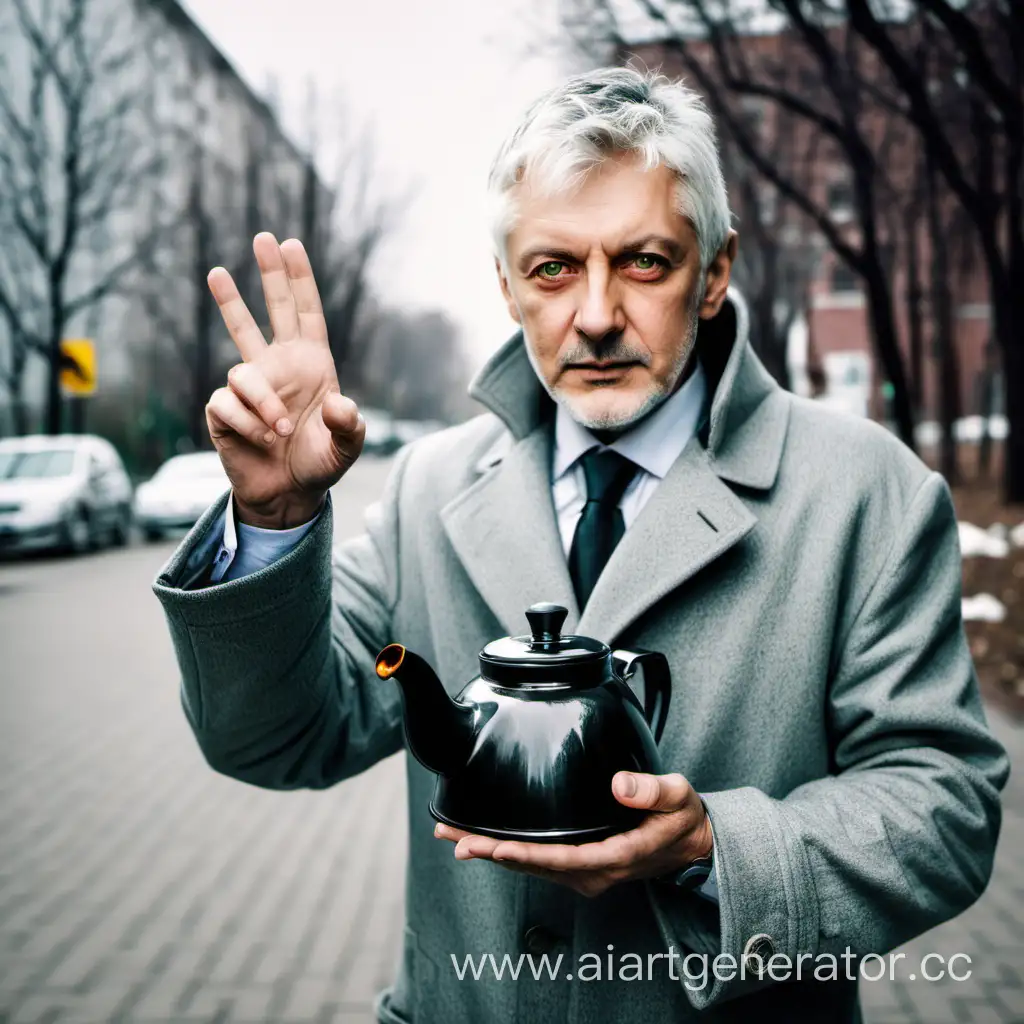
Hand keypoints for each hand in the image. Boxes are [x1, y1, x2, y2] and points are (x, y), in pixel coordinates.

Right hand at [205, 232, 364, 527]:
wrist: (288, 495)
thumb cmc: (319, 465)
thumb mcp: (347, 449)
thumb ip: (349, 427)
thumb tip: (338, 404)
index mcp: (311, 366)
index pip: (305, 314)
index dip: (299, 280)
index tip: (291, 244)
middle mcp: (279, 367)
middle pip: (270, 311)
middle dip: (268, 275)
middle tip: (262, 237)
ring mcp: (250, 386)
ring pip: (241, 368)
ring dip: (263, 401)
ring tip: (280, 430)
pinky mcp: (224, 409)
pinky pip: (228, 405)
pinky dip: (248, 424)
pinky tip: (262, 441)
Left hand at [434, 771, 713, 897]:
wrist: (691, 844)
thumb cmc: (681, 818)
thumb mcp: (678, 797)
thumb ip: (652, 790)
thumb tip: (619, 785)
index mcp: (615, 856)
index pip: (561, 858)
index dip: (524, 854)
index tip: (492, 847)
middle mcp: (593, 873)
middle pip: (534, 865)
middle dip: (491, 851)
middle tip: (452, 837)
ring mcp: (584, 873)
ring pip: (530, 865)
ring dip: (491, 852)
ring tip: (453, 836)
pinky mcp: (578, 867)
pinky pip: (537, 862)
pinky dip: (507, 852)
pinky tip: (483, 841)